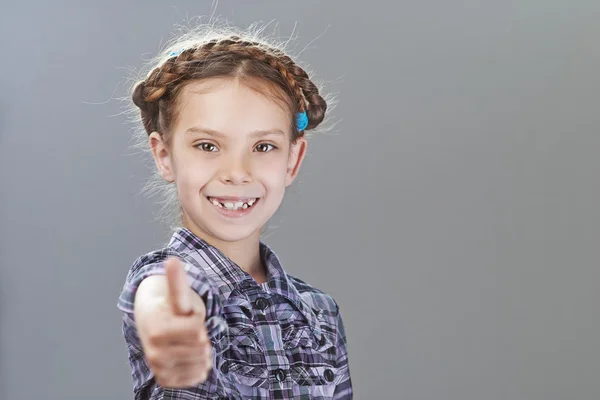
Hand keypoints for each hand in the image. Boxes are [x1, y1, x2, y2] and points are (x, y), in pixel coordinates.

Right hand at [136, 257, 212, 387]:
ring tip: (188, 341)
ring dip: (203, 351)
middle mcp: (154, 354)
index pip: (198, 330)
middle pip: (202, 348)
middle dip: (201, 335)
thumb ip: (176, 280)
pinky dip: (201, 366)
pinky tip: (191, 355)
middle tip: (187, 329)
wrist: (154, 325)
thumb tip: (172, 259)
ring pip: (203, 364)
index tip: (185, 314)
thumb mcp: (177, 294)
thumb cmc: (170, 307)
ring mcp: (159, 369)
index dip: (197, 318)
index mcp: (156, 331)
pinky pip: (198, 377)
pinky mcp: (166, 380)